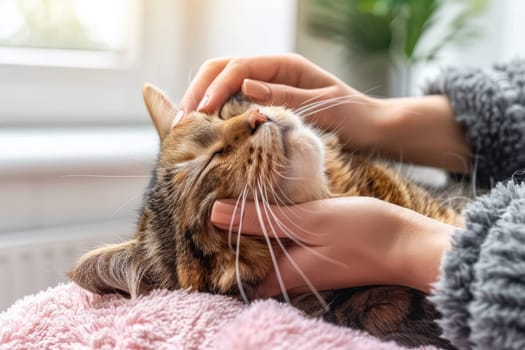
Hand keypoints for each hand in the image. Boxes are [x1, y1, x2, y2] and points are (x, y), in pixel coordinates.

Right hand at [179, 54, 384, 150]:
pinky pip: (233, 101)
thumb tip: (245, 88)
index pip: (238, 68)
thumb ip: (286, 96)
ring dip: (202, 100)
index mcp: (285, 65)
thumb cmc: (353, 117)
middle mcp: (272, 71)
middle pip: (222, 70)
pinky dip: (216, 111)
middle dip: (199, 91)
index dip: (215, 88)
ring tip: (184, 124)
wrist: (371, 129)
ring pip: (223, 84)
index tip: (200, 113)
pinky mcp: (266, 103)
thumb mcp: (323, 105)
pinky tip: (205, 128)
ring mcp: (268, 86)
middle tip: (181, 120)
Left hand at [211, 196, 453, 296]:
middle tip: (206, 201)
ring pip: (266, 246)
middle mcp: (290, 273)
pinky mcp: (317, 249)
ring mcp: (305, 262)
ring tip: (228, 194)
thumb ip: (260, 219)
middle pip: (249, 257)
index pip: (235, 272)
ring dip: (249, 224)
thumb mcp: (307, 220)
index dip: (213, 251)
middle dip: (228, 233)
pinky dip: (272, 221)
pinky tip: (266, 200)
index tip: (194, 223)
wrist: (409, 243)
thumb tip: (214, 213)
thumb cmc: (361, 233)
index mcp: (282, 274)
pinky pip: (285, 238)